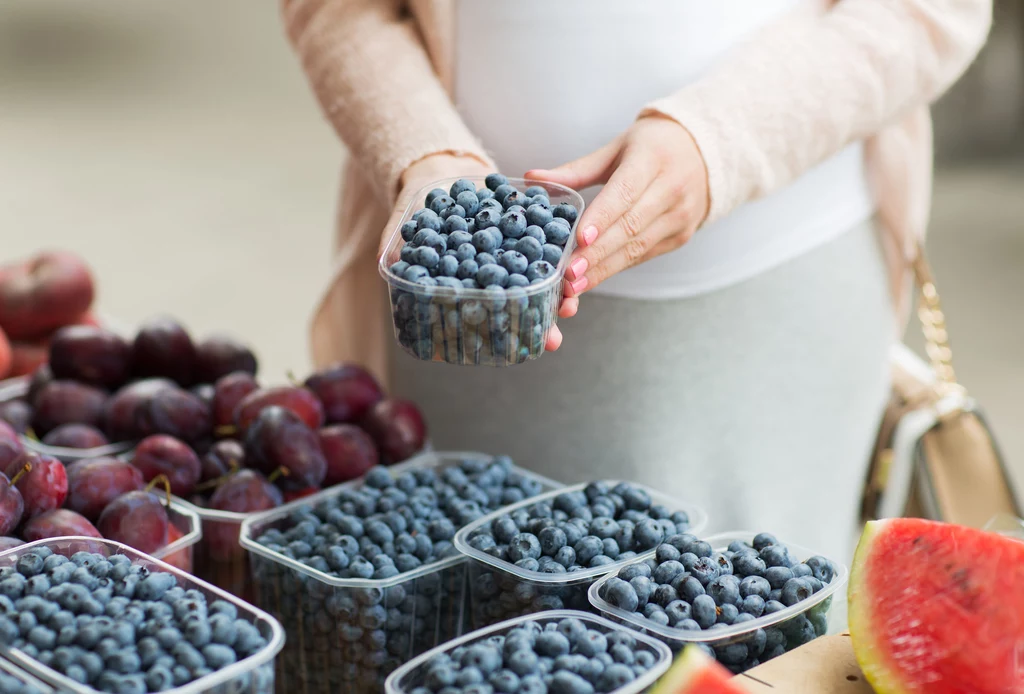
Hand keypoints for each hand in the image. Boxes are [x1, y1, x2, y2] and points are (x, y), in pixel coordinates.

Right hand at [384, 154, 571, 351]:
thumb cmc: (419, 204)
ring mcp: (508, 256)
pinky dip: (559, 254)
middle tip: (552, 340)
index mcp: (461, 285)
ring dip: (553, 296)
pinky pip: (545, 243)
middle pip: (514, 306)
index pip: (476, 317)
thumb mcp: (404, 220)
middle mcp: (489, 276)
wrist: (443, 168)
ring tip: (569, 307)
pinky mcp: (525, 230)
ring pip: (534, 282)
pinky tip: (573, 262)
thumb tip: (390, 260)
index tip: (505, 349)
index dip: (490, 335)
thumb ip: (397, 240)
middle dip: (533, 324)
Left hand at [526, 115, 709, 319]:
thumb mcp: (617, 148)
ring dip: (604, 269)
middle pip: (630, 226)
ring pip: (637, 247)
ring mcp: (680, 217)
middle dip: (597, 254)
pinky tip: (592, 280)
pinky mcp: (680, 237)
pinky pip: (643, 255)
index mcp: (653, 160)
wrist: (708, 152)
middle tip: (567, 274)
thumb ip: (576, 169)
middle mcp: (672, 189)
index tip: (580, 238)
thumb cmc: (653, 147)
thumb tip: (532, 176)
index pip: (625, 192)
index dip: (602, 217)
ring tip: (574, 286)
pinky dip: (616, 269)